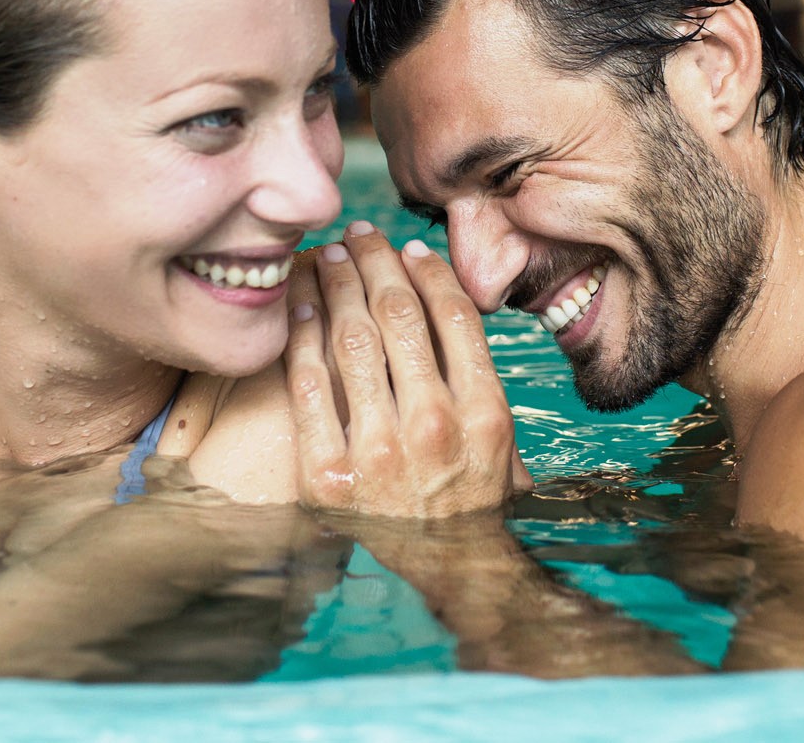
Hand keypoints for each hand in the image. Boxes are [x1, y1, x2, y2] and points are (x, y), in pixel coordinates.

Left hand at [286, 221, 530, 517]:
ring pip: (352, 339)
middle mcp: (434, 425)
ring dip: (337, 285)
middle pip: (398, 315)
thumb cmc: (472, 497)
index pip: (453, 316)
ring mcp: (379, 450)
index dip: (427, 271)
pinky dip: (303, 337)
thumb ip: (481, 377)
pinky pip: (309, 386)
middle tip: (358, 234)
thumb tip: (455, 302)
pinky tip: (302, 305)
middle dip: (374, 262)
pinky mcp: (328, 474)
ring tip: (327, 257)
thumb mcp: (502, 439)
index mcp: (484, 412)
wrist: (444, 570)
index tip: (407, 248)